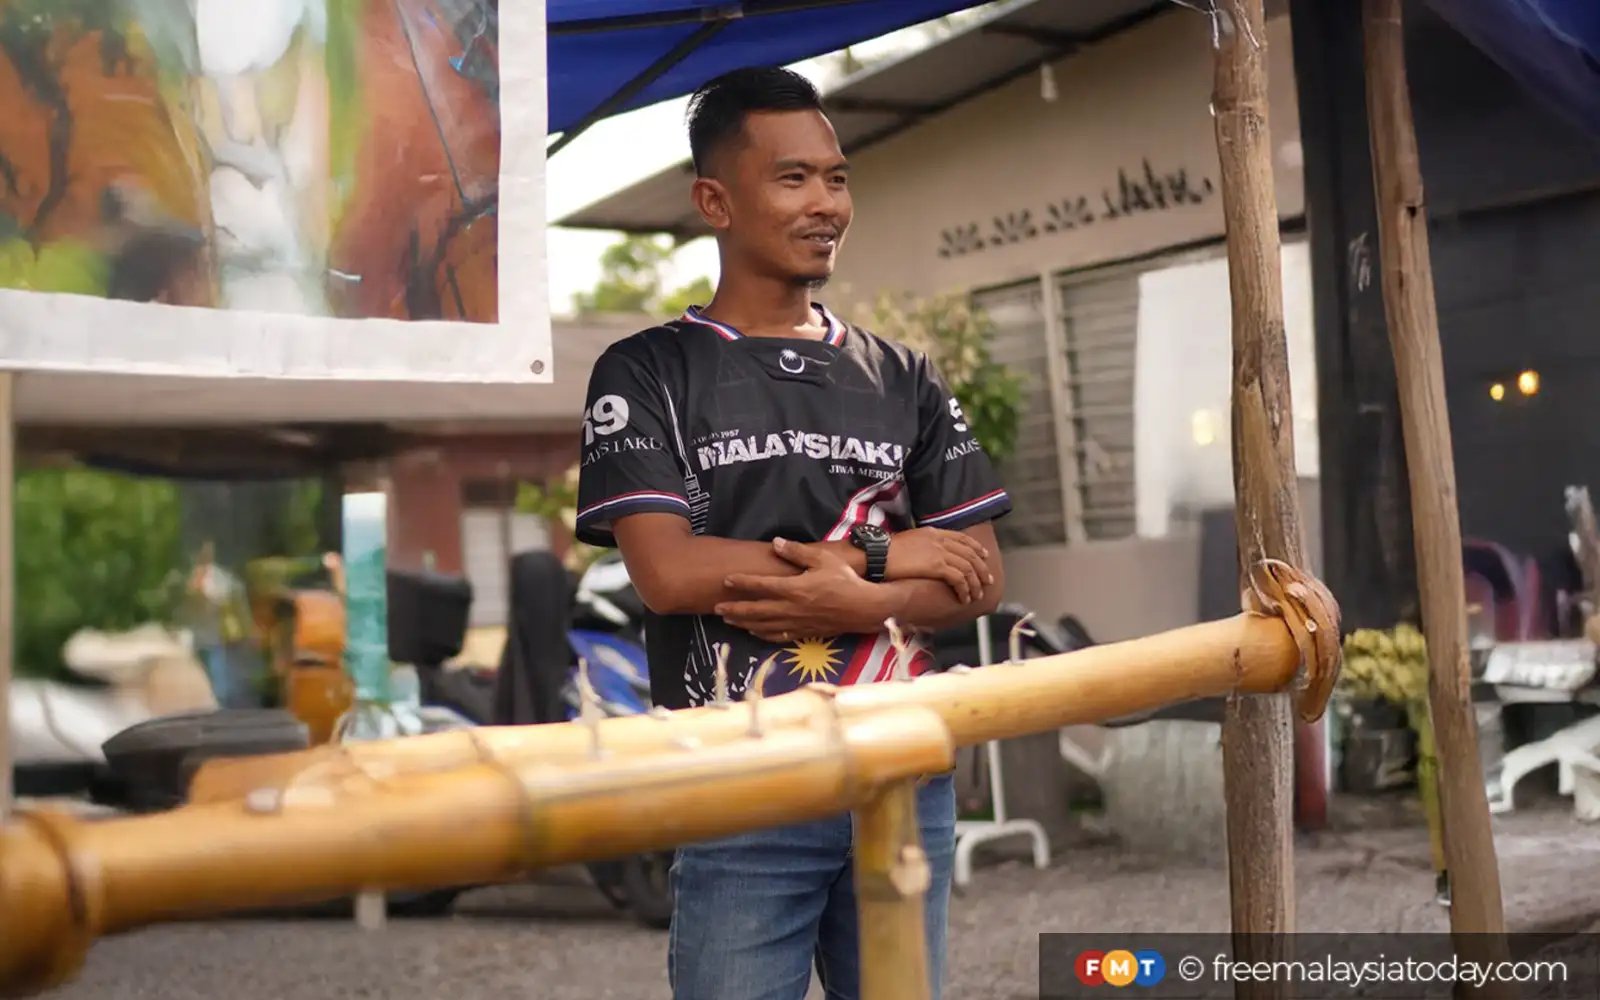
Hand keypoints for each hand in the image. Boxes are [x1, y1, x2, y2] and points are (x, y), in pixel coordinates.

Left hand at [717, 538, 895, 642]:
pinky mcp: (804, 633)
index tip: (726, 580)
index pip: (760, 586)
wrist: (864, 608)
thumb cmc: (844, 580)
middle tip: (716, 609)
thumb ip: (798, 552)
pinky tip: (755, 633)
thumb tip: (776, 542)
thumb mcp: (823, 559)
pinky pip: (778, 636)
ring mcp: (796, 623)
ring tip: (729, 621)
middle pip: (755, 611)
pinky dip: (763, 635)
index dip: (742, 583)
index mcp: (793, 588)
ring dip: (744, 624)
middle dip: (734, 610)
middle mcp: (790, 608)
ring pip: (763, 626)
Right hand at [885, 527, 992, 604]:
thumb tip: (928, 556)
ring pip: (968, 568)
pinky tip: (964, 598)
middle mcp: (940, 540)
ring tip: (977, 595)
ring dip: (974, 583)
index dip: (976, 547)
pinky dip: (964, 589)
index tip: (984, 556)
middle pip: (970, 553)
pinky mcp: (936, 566)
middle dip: (981, 568)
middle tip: (987, 580)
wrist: (877, 554)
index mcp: (933, 532)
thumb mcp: (908, 541)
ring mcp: (939, 552)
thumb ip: (923, 546)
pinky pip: (959, 579)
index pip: (962, 538)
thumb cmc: (886, 551)